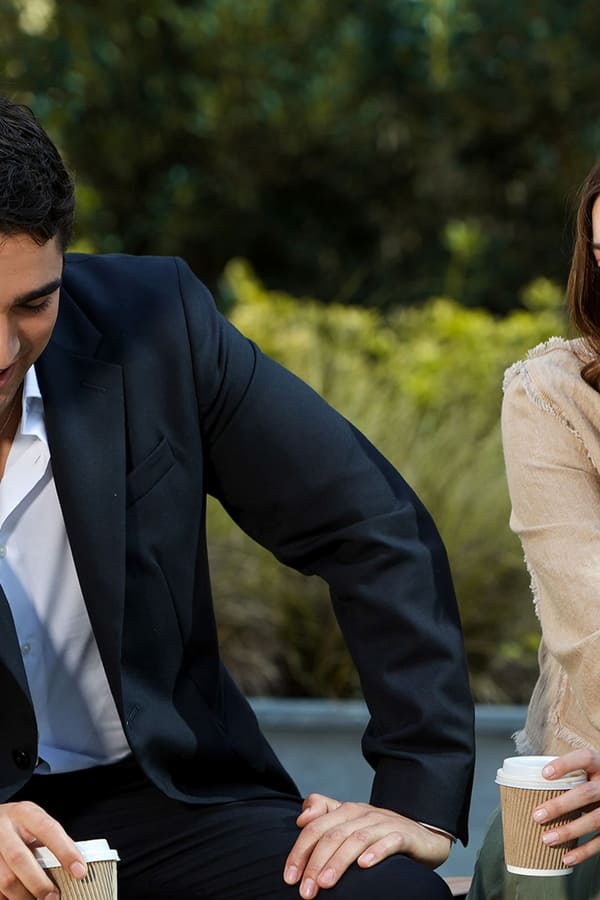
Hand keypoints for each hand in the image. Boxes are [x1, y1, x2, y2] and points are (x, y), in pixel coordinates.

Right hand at [0, 801, 86, 898]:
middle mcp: (4, 829)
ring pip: (5, 879)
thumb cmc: (17, 824)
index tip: (79, 872)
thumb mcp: (33, 821)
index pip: (48, 830)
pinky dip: (8, 898)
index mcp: (24, 813)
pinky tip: (18, 898)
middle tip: (53, 897)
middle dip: (39, 883)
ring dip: (23, 896)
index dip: (65, 852)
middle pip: (20, 858)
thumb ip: (50, 840)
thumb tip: (75, 867)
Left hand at [283, 793, 450, 898]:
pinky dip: (376, 852)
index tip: (289, 878)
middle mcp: (363, 813)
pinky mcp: (403, 834)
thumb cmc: (377, 833)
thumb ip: (323, 814)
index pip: (315, 827)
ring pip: (356, 839)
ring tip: (325, 884)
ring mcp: (383, 823)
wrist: (422, 835)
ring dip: (339, 862)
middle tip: (306, 891)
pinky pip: (388, 842)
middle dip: (315, 863)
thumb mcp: (349, 823)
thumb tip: (301, 818)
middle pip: (333, 835)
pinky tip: (364, 866)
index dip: (300, 851)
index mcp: (345, 811)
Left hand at [532, 749, 599, 865]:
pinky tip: (566, 857)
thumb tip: (526, 779)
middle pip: (587, 793)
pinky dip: (584, 851)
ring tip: (546, 839)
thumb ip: (568, 772)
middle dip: (561, 805)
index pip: (585, 758)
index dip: (565, 764)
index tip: (544, 774)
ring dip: (569, 831)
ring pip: (595, 819)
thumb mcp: (587, 769)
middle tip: (537, 815)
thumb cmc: (593, 778)